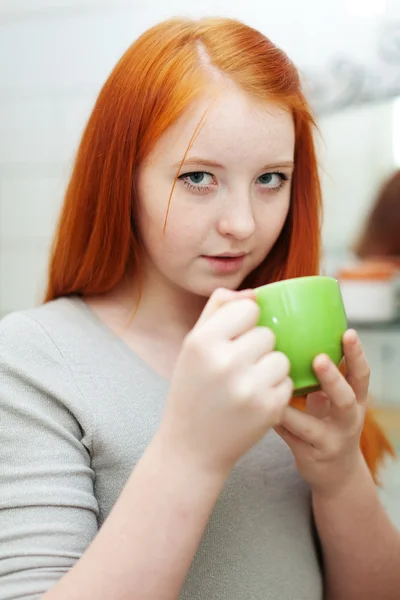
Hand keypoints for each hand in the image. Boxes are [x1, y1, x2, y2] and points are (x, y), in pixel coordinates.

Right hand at [158, 288, 292, 478]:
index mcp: (202, 342)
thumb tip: (254, 293)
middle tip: (239, 368)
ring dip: (270, 369)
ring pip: (281, 358)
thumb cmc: (193, 390)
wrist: (191, 448)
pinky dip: (276, 390)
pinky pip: (288, 382)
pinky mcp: (269, 409)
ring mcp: (248, 387)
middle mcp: (225, 362)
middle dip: (258, 348)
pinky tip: (255, 401)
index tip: (235, 338)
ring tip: (248, 384)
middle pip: (267, 334)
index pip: (248, 308)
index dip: (246, 322)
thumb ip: (217, 311)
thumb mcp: (192, 347)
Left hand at [275, 330, 369, 496]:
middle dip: (333, 378)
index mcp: (356, 401)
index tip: (348, 332)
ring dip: (292, 408)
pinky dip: (274, 420)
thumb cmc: (329, 424)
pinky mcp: (310, 456)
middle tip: (319, 359)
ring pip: (312, 425)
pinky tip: (257, 406)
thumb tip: (293, 335)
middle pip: (345, 398)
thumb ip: (321, 377)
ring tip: (275, 389)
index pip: (361, 374)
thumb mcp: (334, 401)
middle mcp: (348, 421)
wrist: (336, 474)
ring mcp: (330, 441)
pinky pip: (288, 437)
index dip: (356, 354)